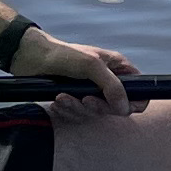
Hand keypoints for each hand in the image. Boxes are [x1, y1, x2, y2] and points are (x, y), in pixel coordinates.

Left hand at [13, 25, 136, 117]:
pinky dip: (68, 111)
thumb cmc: (62, 55)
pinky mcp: (75, 100)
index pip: (139, 92)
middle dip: (98, 107)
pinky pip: (79, 115)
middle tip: (85, 100)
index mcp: (118, 68)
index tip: (117, 106)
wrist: (31, 58)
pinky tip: (57, 102)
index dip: (132, 103)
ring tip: (63, 98)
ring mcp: (91, 92)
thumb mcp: (91, 65)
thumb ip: (113, 86)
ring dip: (78, 109)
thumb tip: (124, 107)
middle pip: (116, 108)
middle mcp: (108, 81)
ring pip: (95, 114)